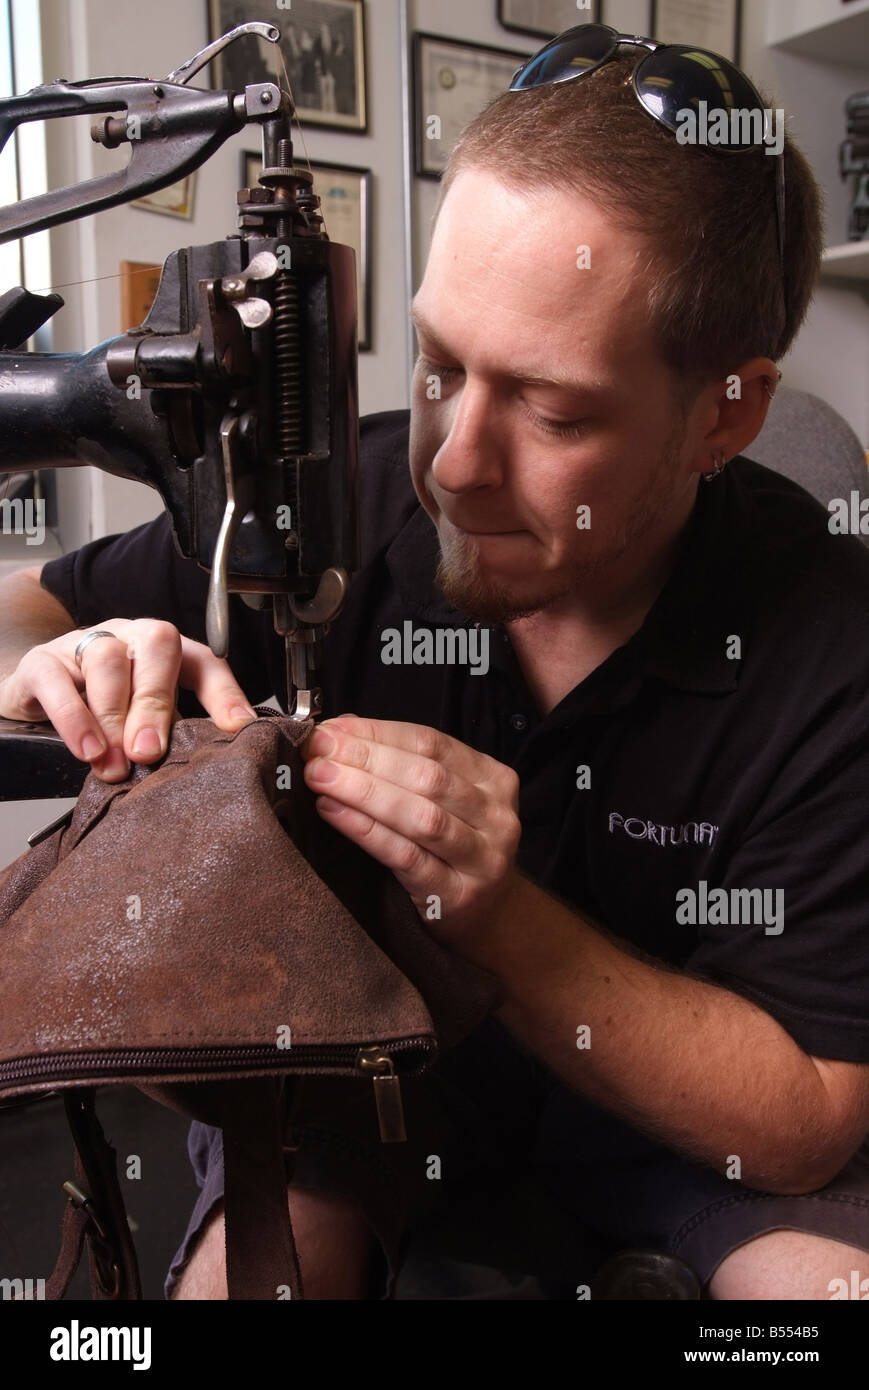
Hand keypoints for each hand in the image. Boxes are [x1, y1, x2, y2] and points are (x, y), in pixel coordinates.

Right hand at [0, 618, 257, 781]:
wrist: (38, 694)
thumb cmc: (102, 709)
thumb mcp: (143, 721)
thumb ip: (171, 736)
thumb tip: (200, 771)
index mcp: (165, 653)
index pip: (204, 661)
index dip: (225, 693)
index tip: (239, 729)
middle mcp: (131, 638)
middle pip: (158, 646)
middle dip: (157, 702)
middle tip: (149, 752)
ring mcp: (86, 644)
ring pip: (108, 659)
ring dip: (113, 716)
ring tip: (114, 762)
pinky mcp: (43, 662)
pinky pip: (56, 679)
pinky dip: (73, 717)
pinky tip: (86, 749)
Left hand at [301, 714, 520, 944]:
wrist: (489, 917)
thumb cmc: (453, 850)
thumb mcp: (442, 800)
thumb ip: (402, 764)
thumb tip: (340, 732)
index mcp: (493, 778)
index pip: (430, 742)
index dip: (376, 733)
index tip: (330, 730)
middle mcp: (495, 815)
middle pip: (426, 776)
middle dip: (365, 758)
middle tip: (317, 751)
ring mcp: (482, 858)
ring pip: (420, 816)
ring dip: (363, 792)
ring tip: (321, 778)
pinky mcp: (457, 895)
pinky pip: (406, 857)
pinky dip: (367, 832)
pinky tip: (334, 813)